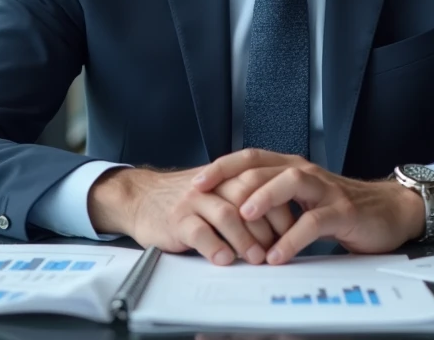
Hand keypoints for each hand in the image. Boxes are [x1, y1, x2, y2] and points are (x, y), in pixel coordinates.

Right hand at [87, 166, 293, 264]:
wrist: (141, 196)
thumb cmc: (184, 199)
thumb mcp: (216, 190)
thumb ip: (244, 200)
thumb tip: (281, 226)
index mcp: (227, 176)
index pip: (263, 187)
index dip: (280, 209)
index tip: (292, 231)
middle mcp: (213, 184)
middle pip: (249, 198)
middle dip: (268, 226)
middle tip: (279, 249)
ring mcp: (194, 200)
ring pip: (227, 215)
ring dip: (245, 239)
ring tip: (256, 258)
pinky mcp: (177, 219)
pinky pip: (199, 232)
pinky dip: (214, 247)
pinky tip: (224, 259)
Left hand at [192, 149, 424, 263]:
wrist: (390, 212)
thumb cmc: (341, 208)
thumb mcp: (301, 201)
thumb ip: (273, 201)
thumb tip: (230, 213)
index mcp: (292, 168)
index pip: (251, 159)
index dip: (222, 167)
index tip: (197, 182)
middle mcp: (307, 173)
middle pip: (265, 166)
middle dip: (233, 181)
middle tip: (209, 199)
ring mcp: (326, 189)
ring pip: (291, 182)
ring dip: (265, 197)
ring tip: (244, 217)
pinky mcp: (343, 211)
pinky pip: (316, 221)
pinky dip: (294, 237)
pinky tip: (278, 254)